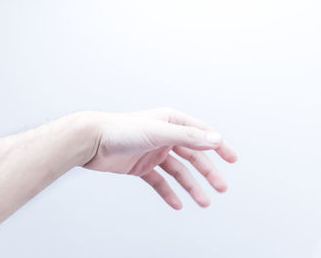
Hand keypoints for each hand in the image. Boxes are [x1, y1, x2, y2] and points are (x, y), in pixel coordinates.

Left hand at [83, 107, 236, 208]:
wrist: (92, 141)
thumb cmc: (121, 129)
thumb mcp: (159, 131)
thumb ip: (188, 136)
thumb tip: (216, 139)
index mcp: (171, 122)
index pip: (201, 134)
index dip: (218, 146)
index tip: (232, 159)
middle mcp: (164, 136)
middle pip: (192, 156)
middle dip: (208, 172)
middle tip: (221, 188)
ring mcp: (153, 152)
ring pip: (178, 171)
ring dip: (191, 186)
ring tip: (203, 201)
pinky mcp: (141, 166)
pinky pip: (159, 181)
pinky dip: (168, 192)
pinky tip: (177, 204)